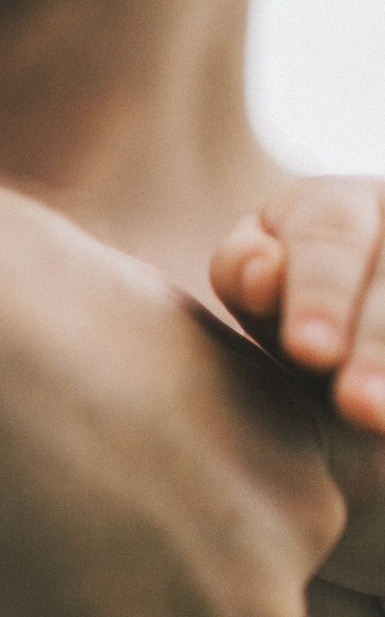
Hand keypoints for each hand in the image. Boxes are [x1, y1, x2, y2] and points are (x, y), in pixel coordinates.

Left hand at [212, 176, 384, 432]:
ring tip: (377, 414)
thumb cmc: (297, 311)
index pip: (327, 235)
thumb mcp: (261, 290)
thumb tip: (262, 272)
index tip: (308, 351)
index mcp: (337, 202)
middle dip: (376, 342)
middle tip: (358, 405)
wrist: (355, 338)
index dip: (321, 294)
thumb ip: (244, 274)